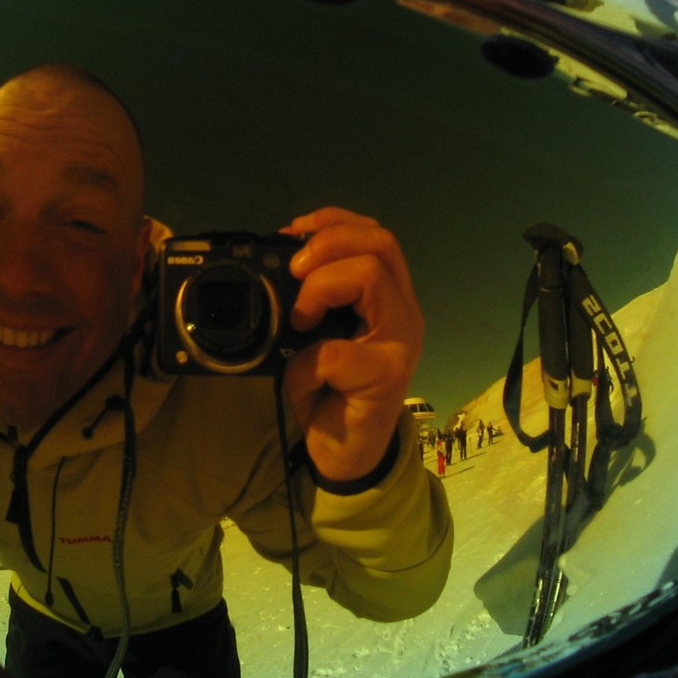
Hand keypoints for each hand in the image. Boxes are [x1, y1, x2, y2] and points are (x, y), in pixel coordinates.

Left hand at [280, 207, 423, 482]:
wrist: (346, 455)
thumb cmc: (330, 391)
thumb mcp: (314, 335)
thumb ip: (310, 300)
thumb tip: (274, 262)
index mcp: (388, 296)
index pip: (376, 235)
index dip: (333, 222)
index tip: (292, 233)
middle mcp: (404, 312)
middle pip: (381, 243)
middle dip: (328, 245)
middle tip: (295, 273)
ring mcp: (400, 343)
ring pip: (370, 275)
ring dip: (321, 288)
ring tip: (299, 320)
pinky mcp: (386, 378)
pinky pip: (333, 351)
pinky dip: (303, 364)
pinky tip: (303, 382)